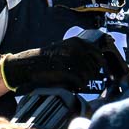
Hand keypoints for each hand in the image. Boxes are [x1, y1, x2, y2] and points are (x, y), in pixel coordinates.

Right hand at [0, 36, 115, 93]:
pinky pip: (80, 80)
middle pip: (94, 65)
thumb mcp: (64, 48)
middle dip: (92, 74)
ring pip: (89, 73)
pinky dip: (80, 85)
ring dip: (86, 80)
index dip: (100, 62)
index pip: (97, 53)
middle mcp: (75, 49)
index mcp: (76, 42)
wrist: (29, 64)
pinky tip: (77, 86)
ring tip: (80, 83)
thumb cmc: (47, 59)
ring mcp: (69, 59)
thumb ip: (79, 51)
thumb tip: (97, 61)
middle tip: (87, 79)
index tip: (99, 69)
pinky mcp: (64, 70)